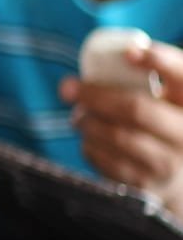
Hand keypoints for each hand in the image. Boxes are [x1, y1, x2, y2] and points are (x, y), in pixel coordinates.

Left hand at [62, 39, 182, 213]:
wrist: (179, 178)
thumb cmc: (167, 124)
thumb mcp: (171, 99)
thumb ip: (154, 77)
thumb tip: (123, 53)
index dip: (160, 62)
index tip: (129, 53)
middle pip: (135, 109)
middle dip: (95, 95)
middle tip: (68, 87)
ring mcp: (168, 164)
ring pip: (116, 135)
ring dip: (87, 120)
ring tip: (80, 114)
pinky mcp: (144, 185)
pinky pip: (105, 159)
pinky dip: (89, 144)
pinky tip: (90, 137)